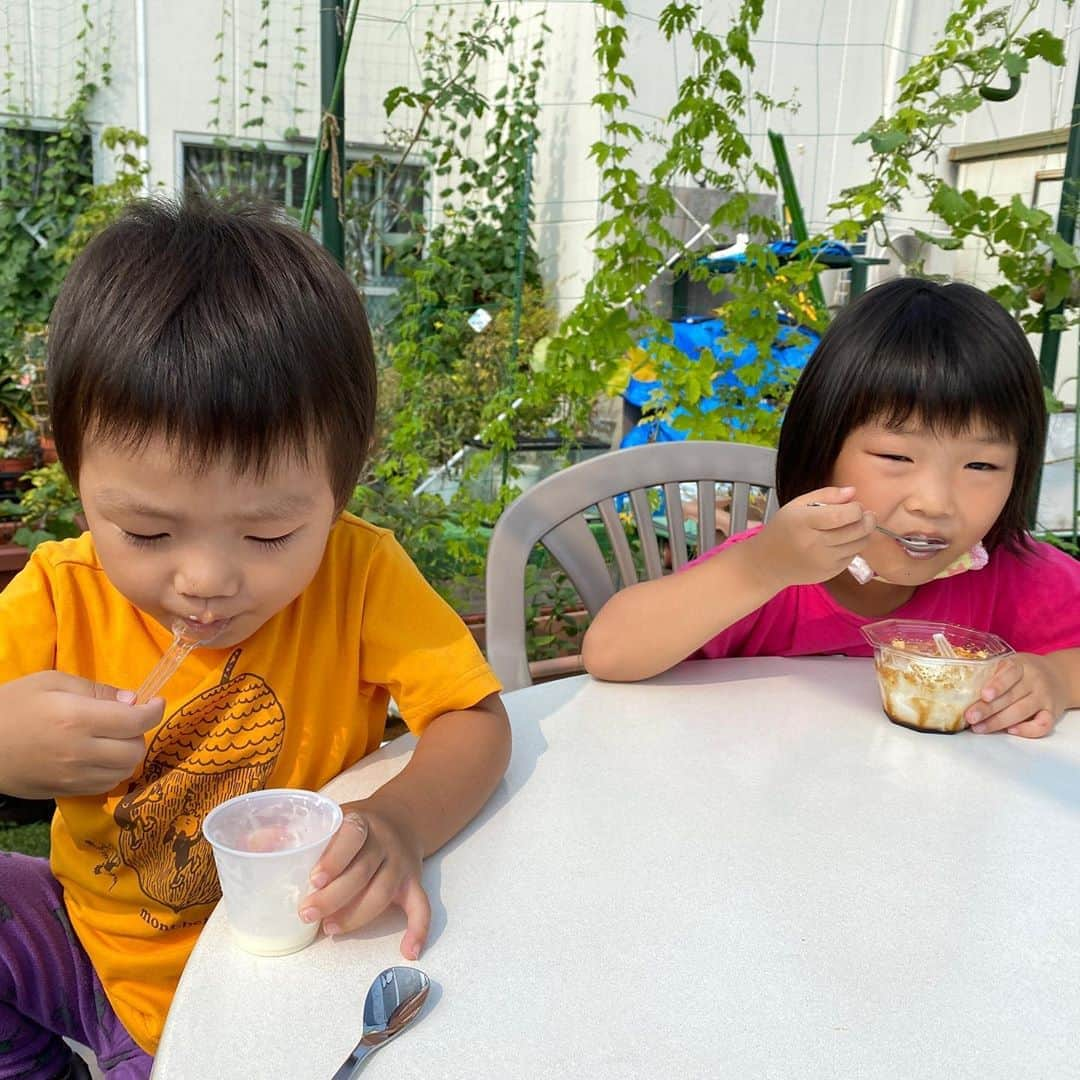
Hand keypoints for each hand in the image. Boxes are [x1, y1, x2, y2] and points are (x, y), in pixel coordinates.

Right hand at [0, 671, 162, 797]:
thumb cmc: (12, 704)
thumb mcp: (52, 682)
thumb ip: (96, 690)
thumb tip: (132, 700)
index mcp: (77, 719)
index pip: (135, 722)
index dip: (153, 711)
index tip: (155, 702)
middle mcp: (80, 752)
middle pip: (135, 751)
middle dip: (139, 733)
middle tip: (127, 721)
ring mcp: (72, 777)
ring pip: (124, 772)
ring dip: (128, 754)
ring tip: (113, 739)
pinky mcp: (64, 792)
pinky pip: (105, 786)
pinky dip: (112, 771)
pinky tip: (100, 757)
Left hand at [300, 799, 430, 959]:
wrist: (401, 817)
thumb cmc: (353, 825)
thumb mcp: (330, 817)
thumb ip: (296, 831)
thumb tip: (252, 845)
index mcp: (362, 822)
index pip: (352, 837)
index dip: (334, 859)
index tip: (314, 879)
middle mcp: (386, 841)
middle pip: (363, 872)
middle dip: (334, 897)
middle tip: (306, 913)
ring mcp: (401, 863)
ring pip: (384, 892)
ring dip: (357, 916)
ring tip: (329, 929)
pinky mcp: (413, 883)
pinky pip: (421, 906)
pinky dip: (418, 929)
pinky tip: (409, 951)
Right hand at [747, 486, 874, 590]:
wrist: (767, 564)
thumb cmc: (782, 529)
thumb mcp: (796, 506)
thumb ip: (825, 495)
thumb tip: (853, 492)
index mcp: (803, 522)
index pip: (843, 515)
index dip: (856, 508)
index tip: (855, 505)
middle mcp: (814, 544)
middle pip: (856, 530)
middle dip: (868, 520)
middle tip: (867, 515)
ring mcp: (823, 561)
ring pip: (859, 545)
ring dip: (863, 534)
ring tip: (855, 526)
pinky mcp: (829, 573)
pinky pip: (852, 557)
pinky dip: (853, 547)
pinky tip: (843, 541)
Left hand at [965, 653, 1069, 737]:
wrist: (1058, 675)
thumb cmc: (1023, 671)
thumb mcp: (1010, 663)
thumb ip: (993, 673)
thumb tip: (961, 689)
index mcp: (1021, 665)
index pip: (1010, 673)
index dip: (997, 685)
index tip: (983, 695)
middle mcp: (1035, 681)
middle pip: (1011, 697)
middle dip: (988, 709)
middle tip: (970, 717)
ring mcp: (1044, 698)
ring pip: (1022, 712)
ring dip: (998, 722)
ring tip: (979, 728)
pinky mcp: (1052, 713)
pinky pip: (1043, 725)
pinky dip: (1028, 730)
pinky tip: (1011, 731)